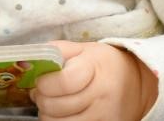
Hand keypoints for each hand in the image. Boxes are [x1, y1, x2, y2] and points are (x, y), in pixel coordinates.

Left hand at [32, 41, 157, 120]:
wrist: (134, 84)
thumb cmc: (102, 64)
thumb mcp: (83, 49)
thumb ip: (56, 51)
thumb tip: (29, 62)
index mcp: (95, 69)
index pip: (63, 83)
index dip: (45, 83)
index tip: (42, 80)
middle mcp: (102, 95)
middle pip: (56, 107)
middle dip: (41, 99)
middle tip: (42, 92)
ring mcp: (103, 116)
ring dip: (47, 115)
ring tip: (51, 103)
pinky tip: (63, 113)